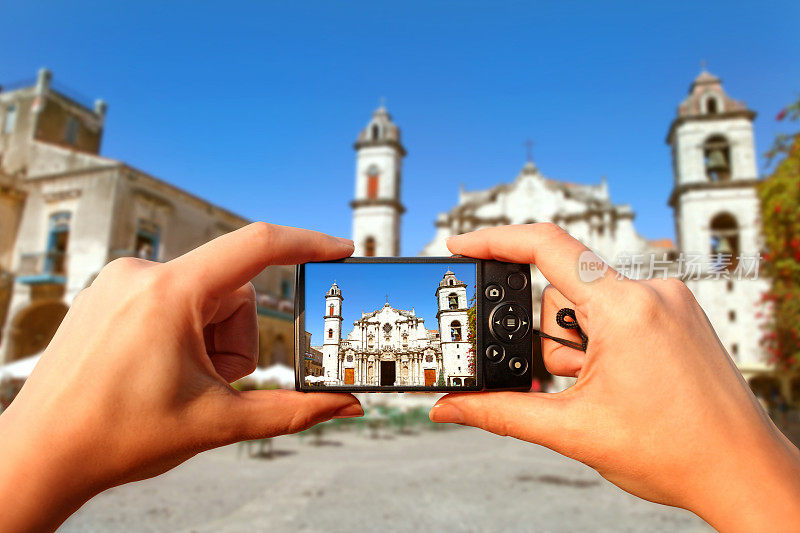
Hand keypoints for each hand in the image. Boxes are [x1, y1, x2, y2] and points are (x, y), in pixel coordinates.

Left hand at [0, 223, 361, 532]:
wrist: (39, 456)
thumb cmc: (120, 438)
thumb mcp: (217, 423)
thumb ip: (291, 412)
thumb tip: (346, 407)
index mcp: (170, 294)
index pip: (256, 247)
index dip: (306, 244)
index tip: (340, 250)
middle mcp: (141, 273)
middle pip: (231, 291)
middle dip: (236, 339)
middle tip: (210, 384)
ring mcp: (118, 281)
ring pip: (201, 296)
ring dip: (208, 338)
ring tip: (177, 381)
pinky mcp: (106, 293)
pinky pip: (169, 297)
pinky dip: (182, 331)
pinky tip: (155, 368)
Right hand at [430, 223, 799, 531]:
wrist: (742, 473)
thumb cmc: (673, 452)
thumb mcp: (572, 431)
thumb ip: (500, 412)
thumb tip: (446, 408)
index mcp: (624, 309)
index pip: (546, 246)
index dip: (493, 240)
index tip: (458, 245)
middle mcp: (652, 291)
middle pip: (564, 290)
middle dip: (551, 338)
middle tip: (574, 382)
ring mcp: (671, 300)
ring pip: (591, 303)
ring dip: (578, 344)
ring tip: (606, 389)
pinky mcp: (680, 313)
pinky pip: (620, 309)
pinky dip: (602, 340)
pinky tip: (623, 380)